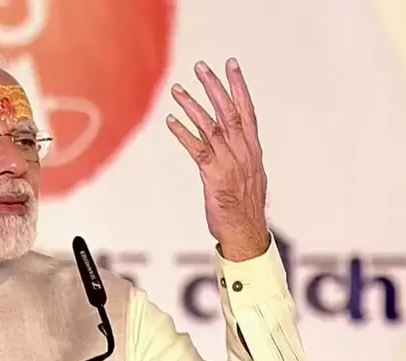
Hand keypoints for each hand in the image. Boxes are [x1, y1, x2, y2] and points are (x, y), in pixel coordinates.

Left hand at [166, 58, 269, 261]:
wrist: (246, 232)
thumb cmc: (245, 209)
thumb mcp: (250, 177)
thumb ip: (242, 157)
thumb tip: (237, 146)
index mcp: (252, 150)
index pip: (247, 111)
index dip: (239, 87)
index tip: (231, 65)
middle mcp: (243, 152)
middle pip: (228, 111)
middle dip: (214, 87)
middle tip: (201, 67)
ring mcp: (229, 163)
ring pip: (211, 127)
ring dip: (192, 106)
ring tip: (177, 89)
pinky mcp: (214, 176)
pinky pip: (197, 150)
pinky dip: (184, 134)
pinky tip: (171, 121)